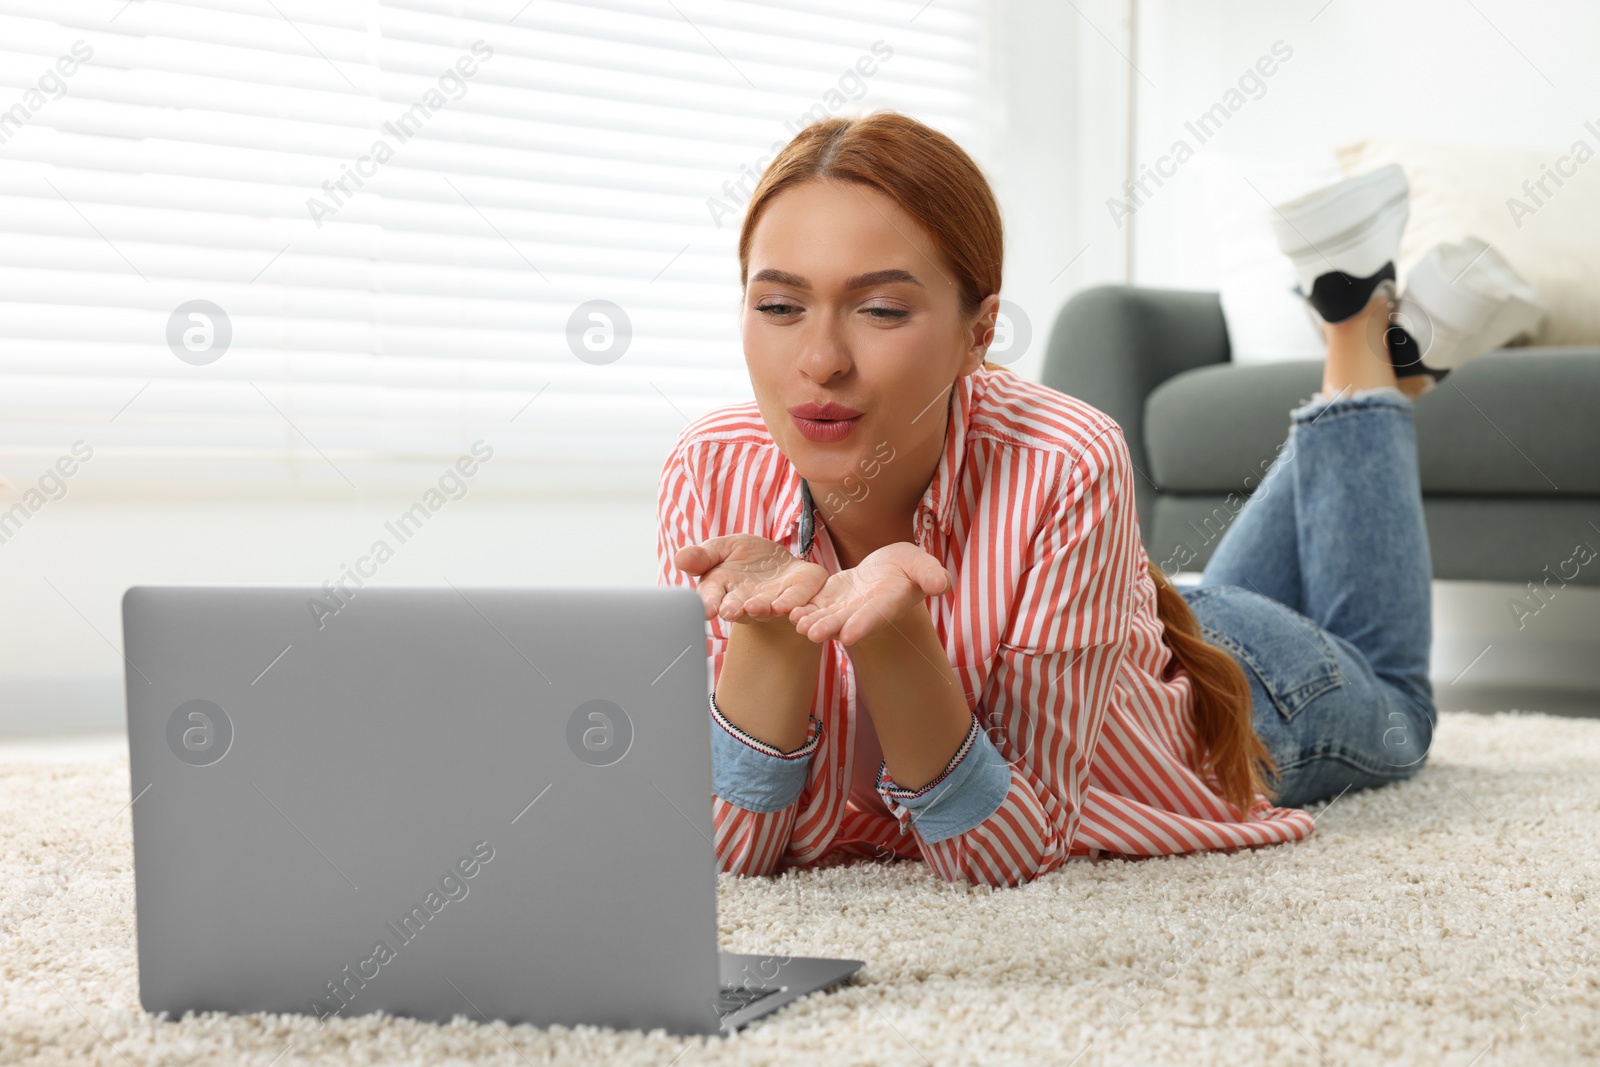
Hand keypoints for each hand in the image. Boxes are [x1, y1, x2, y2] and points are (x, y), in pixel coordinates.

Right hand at [674, 535, 828, 623]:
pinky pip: (797, 600)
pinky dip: (793, 603)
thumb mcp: (720, 549)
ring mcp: (774, 600)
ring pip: (768, 607)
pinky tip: (788, 606)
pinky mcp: (799, 593)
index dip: (710, 604)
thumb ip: (702, 556)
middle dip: (736, 609)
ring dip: (763, 609)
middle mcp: (747, 602)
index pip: (712, 598)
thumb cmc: (743, 559)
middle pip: (739, 607)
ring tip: (758, 607)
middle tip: (730, 612)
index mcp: (723, 591)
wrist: (777, 565)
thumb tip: (680, 558)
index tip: (707, 609)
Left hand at [788, 542, 951, 645]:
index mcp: (888, 604)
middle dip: (829, 628)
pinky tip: (785, 608)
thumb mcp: (923, 565)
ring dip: (810, 621)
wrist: (890, 569)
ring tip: (795, 621)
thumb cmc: (910, 567)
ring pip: (825, 617)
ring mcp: (844, 608)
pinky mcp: (829, 599)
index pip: (876, 616)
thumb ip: (931, 575)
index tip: (851, 634)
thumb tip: (942, 584)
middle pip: (845, 623)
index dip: (864, 624)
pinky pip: (813, 604)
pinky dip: (801, 607)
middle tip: (812, 634)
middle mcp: (863, 612)